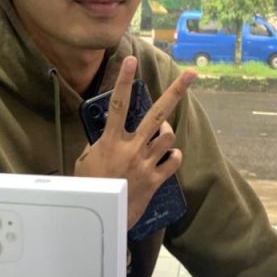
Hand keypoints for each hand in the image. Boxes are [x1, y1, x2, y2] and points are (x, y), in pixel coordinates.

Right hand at [75, 56, 196, 228]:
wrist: (101, 216)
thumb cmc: (90, 187)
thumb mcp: (85, 161)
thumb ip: (99, 144)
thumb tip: (108, 134)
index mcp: (110, 141)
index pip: (118, 104)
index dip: (123, 81)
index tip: (130, 60)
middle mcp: (131, 148)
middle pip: (157, 114)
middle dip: (176, 92)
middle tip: (191, 74)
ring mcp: (146, 163)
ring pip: (168, 135)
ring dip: (166, 131)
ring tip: (160, 132)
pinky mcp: (156, 179)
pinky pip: (173, 159)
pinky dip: (172, 155)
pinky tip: (166, 157)